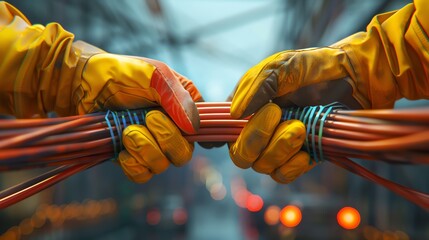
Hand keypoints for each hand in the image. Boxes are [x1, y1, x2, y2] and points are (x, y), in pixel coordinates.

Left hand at [80, 53, 201, 182]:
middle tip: (147, 118)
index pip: (203, 130)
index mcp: (183, 108)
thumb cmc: (123, 73)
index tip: (184, 128)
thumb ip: (177, 98)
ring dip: (145, 149)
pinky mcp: (132, 157)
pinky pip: (141, 174)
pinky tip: (122, 148)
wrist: (84, 83)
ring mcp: (151, 145)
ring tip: (128, 130)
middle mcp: (171, 129)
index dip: (196, 134)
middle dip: (166, 139)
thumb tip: (194, 128)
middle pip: (183, 154)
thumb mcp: (156, 76)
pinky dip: (133, 164)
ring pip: (161, 165)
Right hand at [229, 47, 364, 182]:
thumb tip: (235, 114)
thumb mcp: (282, 67)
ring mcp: (276, 146)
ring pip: (262, 166)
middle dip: (258, 138)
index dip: (230, 132)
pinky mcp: (296, 159)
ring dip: (280, 149)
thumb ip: (258, 87)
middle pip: (241, 154)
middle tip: (282, 116)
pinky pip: (283, 175)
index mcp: (245, 107)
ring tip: (301, 127)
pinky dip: (292, 166)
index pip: (224, 130)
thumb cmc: (312, 68)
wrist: (351, 80)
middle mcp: (256, 130)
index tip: (258, 116)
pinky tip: (306, 152)